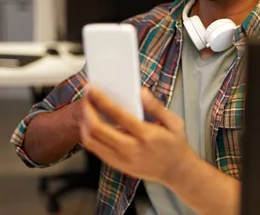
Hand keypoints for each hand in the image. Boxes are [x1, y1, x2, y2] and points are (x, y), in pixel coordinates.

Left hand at [80, 86, 195, 185]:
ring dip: (84, 123)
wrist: (176, 171)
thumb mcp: (174, 122)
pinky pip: (95, 150)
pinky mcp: (117, 165)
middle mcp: (130, 149)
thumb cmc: (175, 144)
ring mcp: (121, 159)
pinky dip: (89, 136)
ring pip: (91, 141)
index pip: (116, 114)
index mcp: (145, 135)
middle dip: (87, 110)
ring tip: (87, 110)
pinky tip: (92, 125)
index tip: (93, 89)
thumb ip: (156, 107)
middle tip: (86, 98)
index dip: (100, 99)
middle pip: (96, 129)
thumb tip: (142, 92)